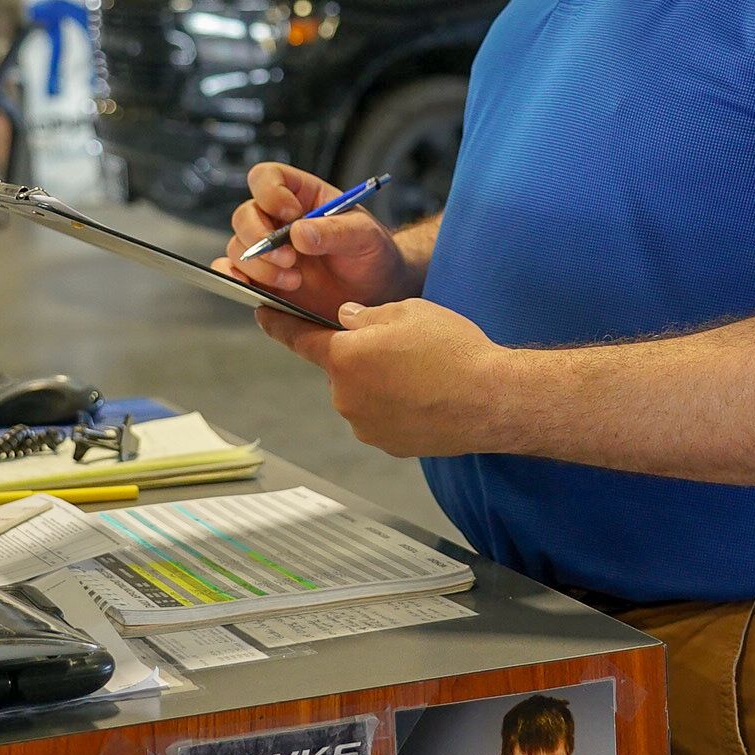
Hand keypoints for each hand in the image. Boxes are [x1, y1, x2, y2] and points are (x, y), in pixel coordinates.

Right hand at [213, 163, 418, 321]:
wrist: (377, 292)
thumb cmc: (373, 254)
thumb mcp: (365, 237)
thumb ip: (336, 231)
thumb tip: (299, 233)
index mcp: (302, 196)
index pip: (268, 178)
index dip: (270, 192)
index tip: (291, 214)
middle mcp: (278, 220)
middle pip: (244, 215)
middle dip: (260, 237)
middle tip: (289, 259)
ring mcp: (268, 250)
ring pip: (238, 247)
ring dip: (259, 266)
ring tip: (294, 281)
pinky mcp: (263, 279)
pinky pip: (233, 273)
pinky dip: (234, 279)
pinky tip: (256, 289)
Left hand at [253, 298, 504, 457]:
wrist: (491, 399)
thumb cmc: (452, 350)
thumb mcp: (407, 311)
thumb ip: (366, 315)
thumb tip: (347, 319)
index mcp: (344, 356)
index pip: (299, 338)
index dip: (279, 324)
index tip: (263, 316)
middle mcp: (346, 395)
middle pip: (340, 368)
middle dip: (361, 356)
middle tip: (402, 348)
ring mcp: (365, 424)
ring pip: (362, 394)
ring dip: (380, 383)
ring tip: (423, 375)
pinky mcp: (387, 444)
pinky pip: (381, 417)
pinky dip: (396, 407)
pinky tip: (426, 397)